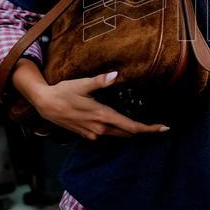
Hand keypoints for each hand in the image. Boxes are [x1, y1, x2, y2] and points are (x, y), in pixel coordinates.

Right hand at [32, 71, 170, 140]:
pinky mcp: (86, 135)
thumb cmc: (63, 92)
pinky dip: (115, 130)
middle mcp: (100, 129)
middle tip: (158, 126)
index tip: (164, 128)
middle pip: (127, 133)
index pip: (131, 127)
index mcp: (103, 116)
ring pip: (117, 135)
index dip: (149, 129)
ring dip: (129, 131)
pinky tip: (116, 122)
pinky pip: (106, 135)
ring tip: (142, 125)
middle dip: (142, 131)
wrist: (45, 104)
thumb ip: (100, 81)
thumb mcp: (82, 84)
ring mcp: (93, 134)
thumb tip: (115, 75)